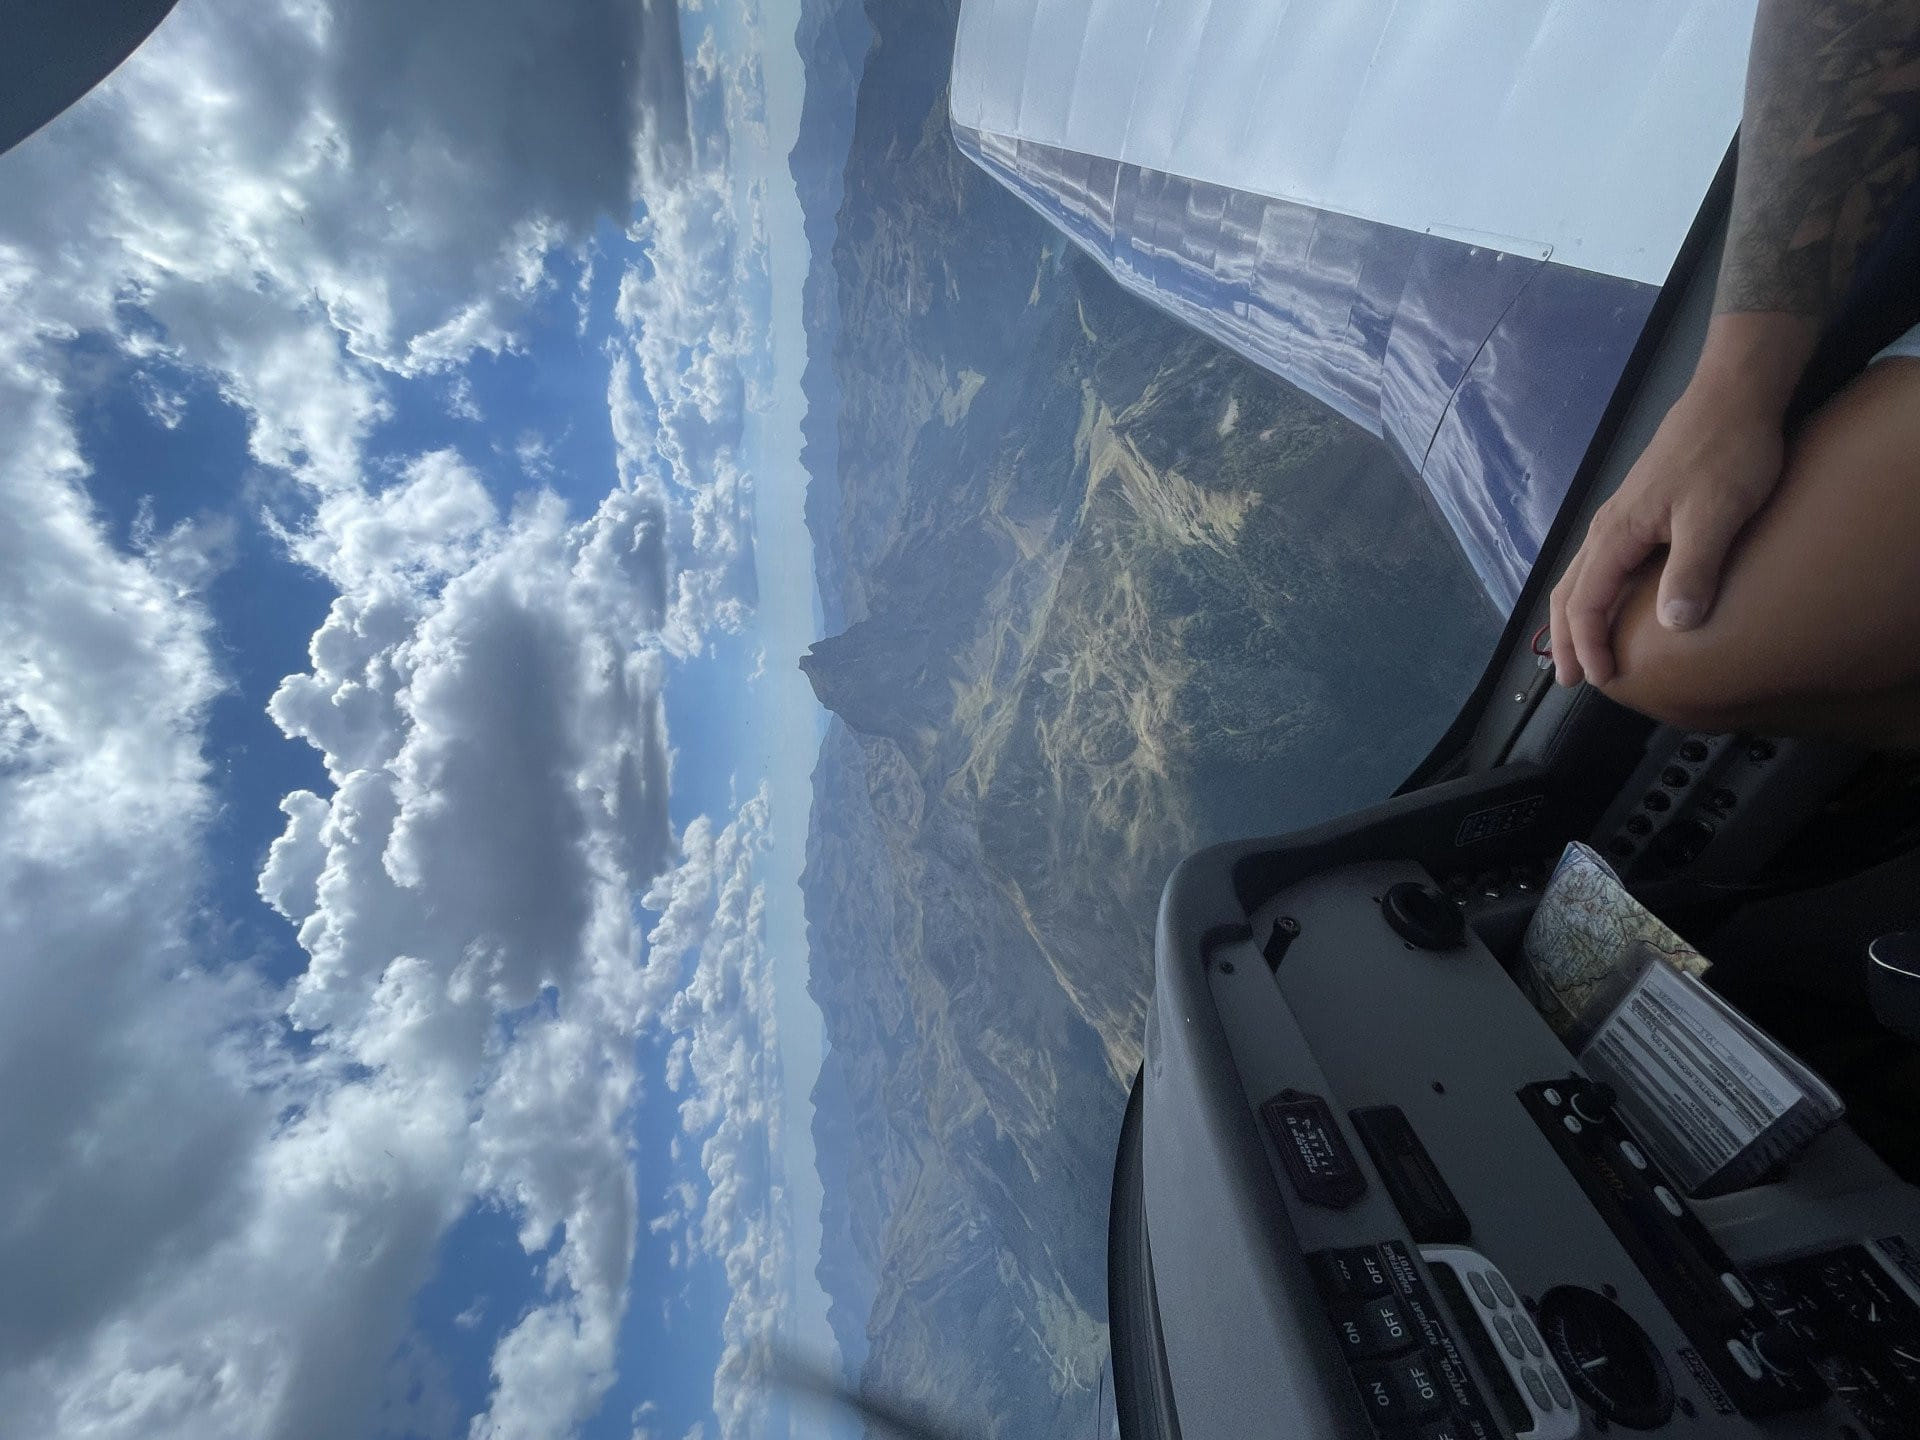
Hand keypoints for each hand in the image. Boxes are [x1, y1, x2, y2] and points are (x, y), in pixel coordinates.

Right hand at [1549, 314, 1812, 686]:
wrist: (1734, 396)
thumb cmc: (1725, 453)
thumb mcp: (1715, 515)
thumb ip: (1692, 570)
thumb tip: (1673, 625)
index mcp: (1616, 534)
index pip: (1586, 603)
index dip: (1589, 645)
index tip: (1603, 680)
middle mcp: (1606, 527)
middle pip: (1569, 592)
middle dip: (1567, 639)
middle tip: (1571, 679)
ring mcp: (1620, 516)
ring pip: (1581, 576)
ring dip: (1576, 617)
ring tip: (1582, 649)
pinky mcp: (1638, 509)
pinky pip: (1599, 563)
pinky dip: (1593, 593)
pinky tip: (1611, 600)